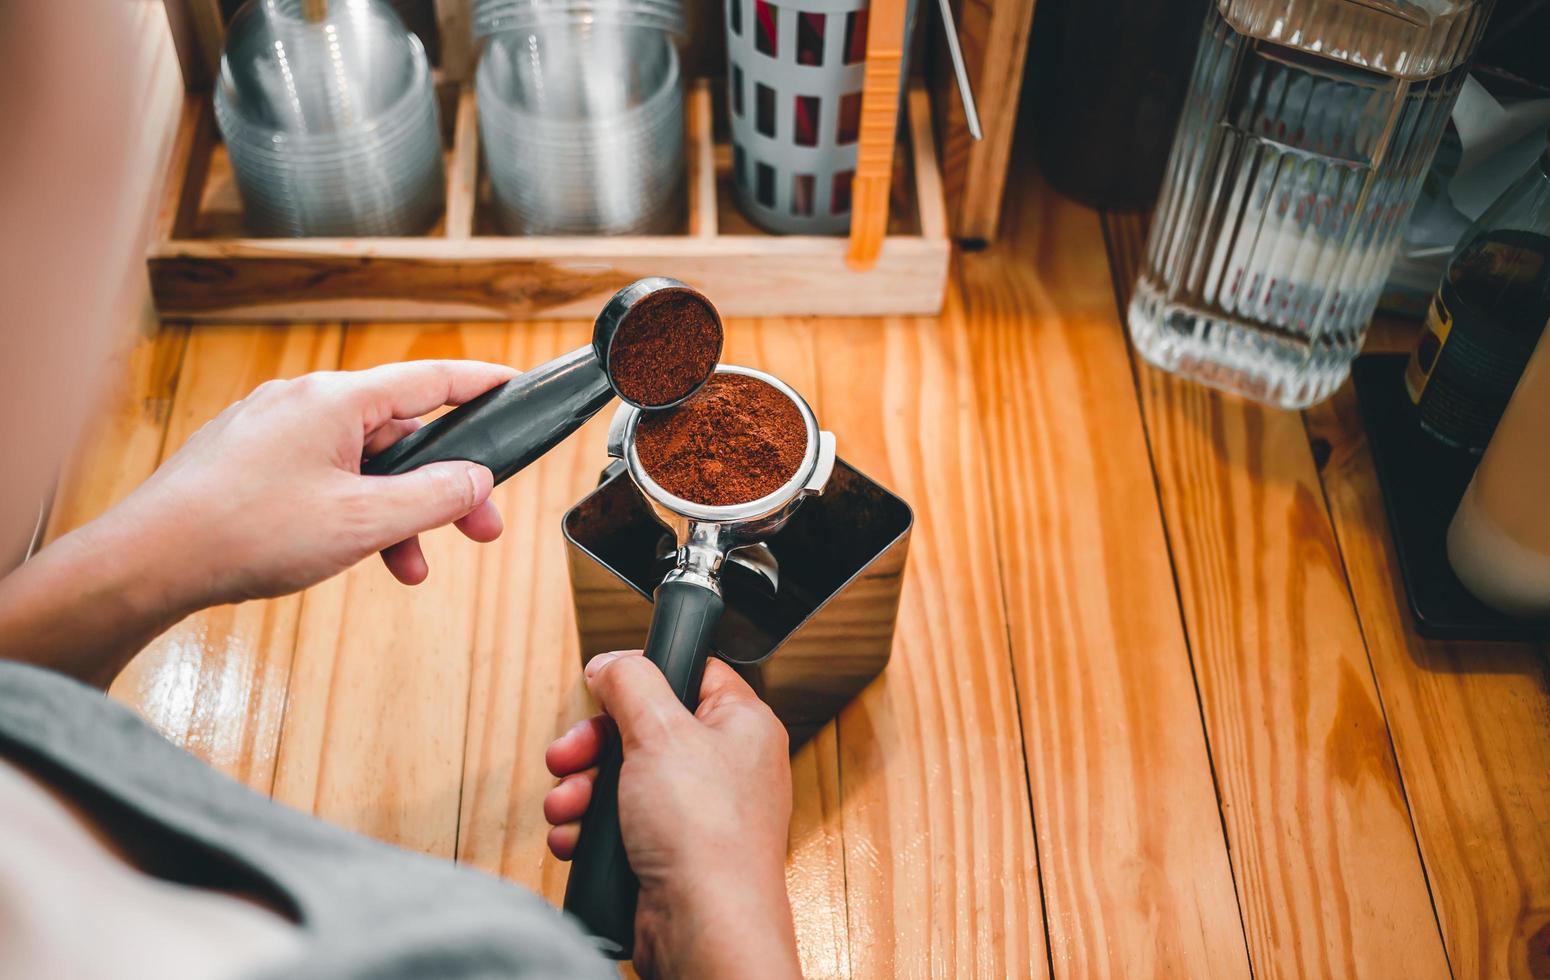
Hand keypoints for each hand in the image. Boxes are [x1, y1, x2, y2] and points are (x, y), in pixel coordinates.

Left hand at [123, 359, 516, 604]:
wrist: (148, 561)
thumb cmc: (246, 533)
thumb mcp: (362, 521)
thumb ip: (433, 497)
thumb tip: (475, 479)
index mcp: (336, 400)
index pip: (431, 379)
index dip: (482, 385)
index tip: (516, 386)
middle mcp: (304, 402)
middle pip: (401, 433)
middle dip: (443, 485)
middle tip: (479, 528)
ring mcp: (274, 430)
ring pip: (362, 463)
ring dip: (396, 512)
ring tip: (409, 564)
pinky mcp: (252, 461)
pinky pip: (324, 476)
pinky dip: (353, 512)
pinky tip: (356, 554)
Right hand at [545, 651, 799, 979]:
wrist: (702, 927)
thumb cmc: (706, 835)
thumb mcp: (660, 732)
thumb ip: (631, 684)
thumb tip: (612, 663)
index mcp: (742, 724)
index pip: (692, 674)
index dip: (642, 675)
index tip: (604, 685)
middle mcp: (726, 766)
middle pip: (644, 728)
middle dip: (593, 745)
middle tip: (567, 755)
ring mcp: (698, 812)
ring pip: (624, 779)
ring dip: (581, 790)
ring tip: (565, 806)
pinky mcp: (671, 852)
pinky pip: (620, 825)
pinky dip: (590, 829)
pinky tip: (573, 838)